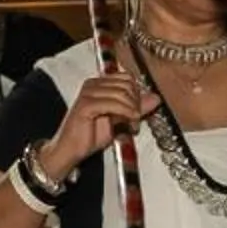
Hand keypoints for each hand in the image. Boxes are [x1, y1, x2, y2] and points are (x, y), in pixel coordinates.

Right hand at [37, 70, 158, 178]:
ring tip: (132, 125)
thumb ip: (137, 107)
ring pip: (122, 93)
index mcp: (100, 83)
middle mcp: (93, 84)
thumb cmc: (91, 135)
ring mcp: (88, 93)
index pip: (127, 78)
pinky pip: (113, 103)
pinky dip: (125, 113)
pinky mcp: (86, 105)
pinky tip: (128, 122)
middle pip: (127, 84)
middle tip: (135, 120)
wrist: (71, 149)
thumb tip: (155, 98)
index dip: (137, 93)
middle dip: (136, 103)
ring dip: (132, 111)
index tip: (138, 111)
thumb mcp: (120, 119)